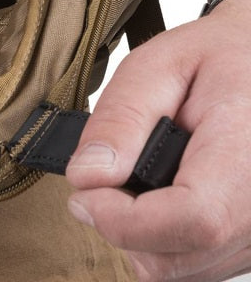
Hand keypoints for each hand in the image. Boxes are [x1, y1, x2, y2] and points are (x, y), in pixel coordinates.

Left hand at [66, 0, 250, 280]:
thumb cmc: (214, 58)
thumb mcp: (157, 65)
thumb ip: (121, 118)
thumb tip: (86, 176)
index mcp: (245, 154)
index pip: (193, 219)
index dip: (124, 220)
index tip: (83, 193)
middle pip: (177, 259)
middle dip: (120, 225)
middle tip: (107, 172)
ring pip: (181, 270)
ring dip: (140, 234)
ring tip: (140, 175)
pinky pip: (195, 265)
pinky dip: (163, 239)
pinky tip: (161, 193)